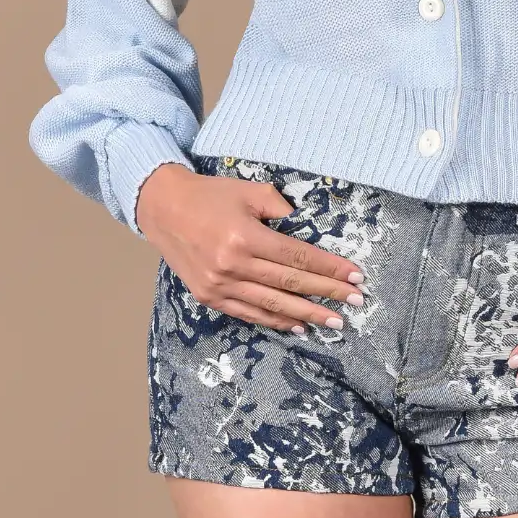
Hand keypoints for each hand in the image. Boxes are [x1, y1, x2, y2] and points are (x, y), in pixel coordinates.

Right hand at [135, 163, 363, 331]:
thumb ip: (280, 207)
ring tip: (334, 323)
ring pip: (273, 305)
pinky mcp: (209, 297)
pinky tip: (297, 326)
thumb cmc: (209, 196)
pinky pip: (249, 313)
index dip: (330, 269)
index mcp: (245, 237)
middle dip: (327, 295)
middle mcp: (233, 265)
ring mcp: (220, 285)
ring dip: (307, 315)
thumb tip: (307, 229)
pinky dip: (274, 322)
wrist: (162, 209)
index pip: (299, 256)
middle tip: (355, 304)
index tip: (355, 276)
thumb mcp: (248, 191)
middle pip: (291, 284)